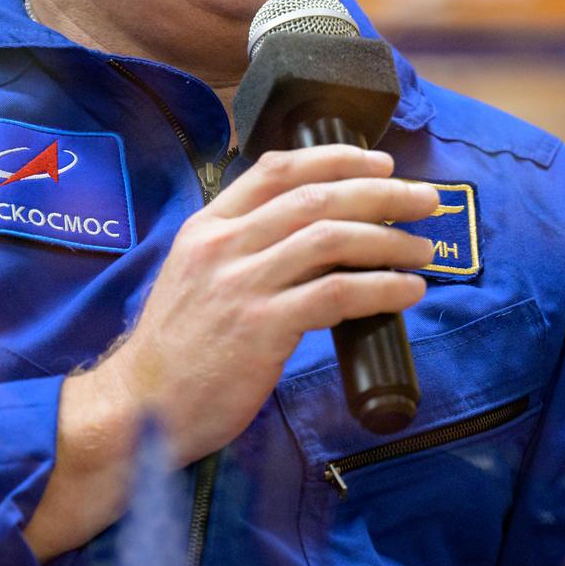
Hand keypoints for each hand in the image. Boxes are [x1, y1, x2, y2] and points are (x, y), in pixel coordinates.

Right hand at [26, 145, 437, 560]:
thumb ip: (240, 247)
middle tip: (426, 199)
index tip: (379, 161)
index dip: (336, 158)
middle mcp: (223, 245)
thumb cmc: (175, 346)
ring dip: (389, 239)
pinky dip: (380, 287)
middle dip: (381, 192)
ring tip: (424, 249)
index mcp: (208, 225)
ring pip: (331, 239)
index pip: (277, 169)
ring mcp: (240, 285)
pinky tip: (407, 291)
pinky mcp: (260, 329)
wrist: (138, 407)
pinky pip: (335, 294)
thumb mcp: (194, 274)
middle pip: (315, 197)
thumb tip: (309, 234)